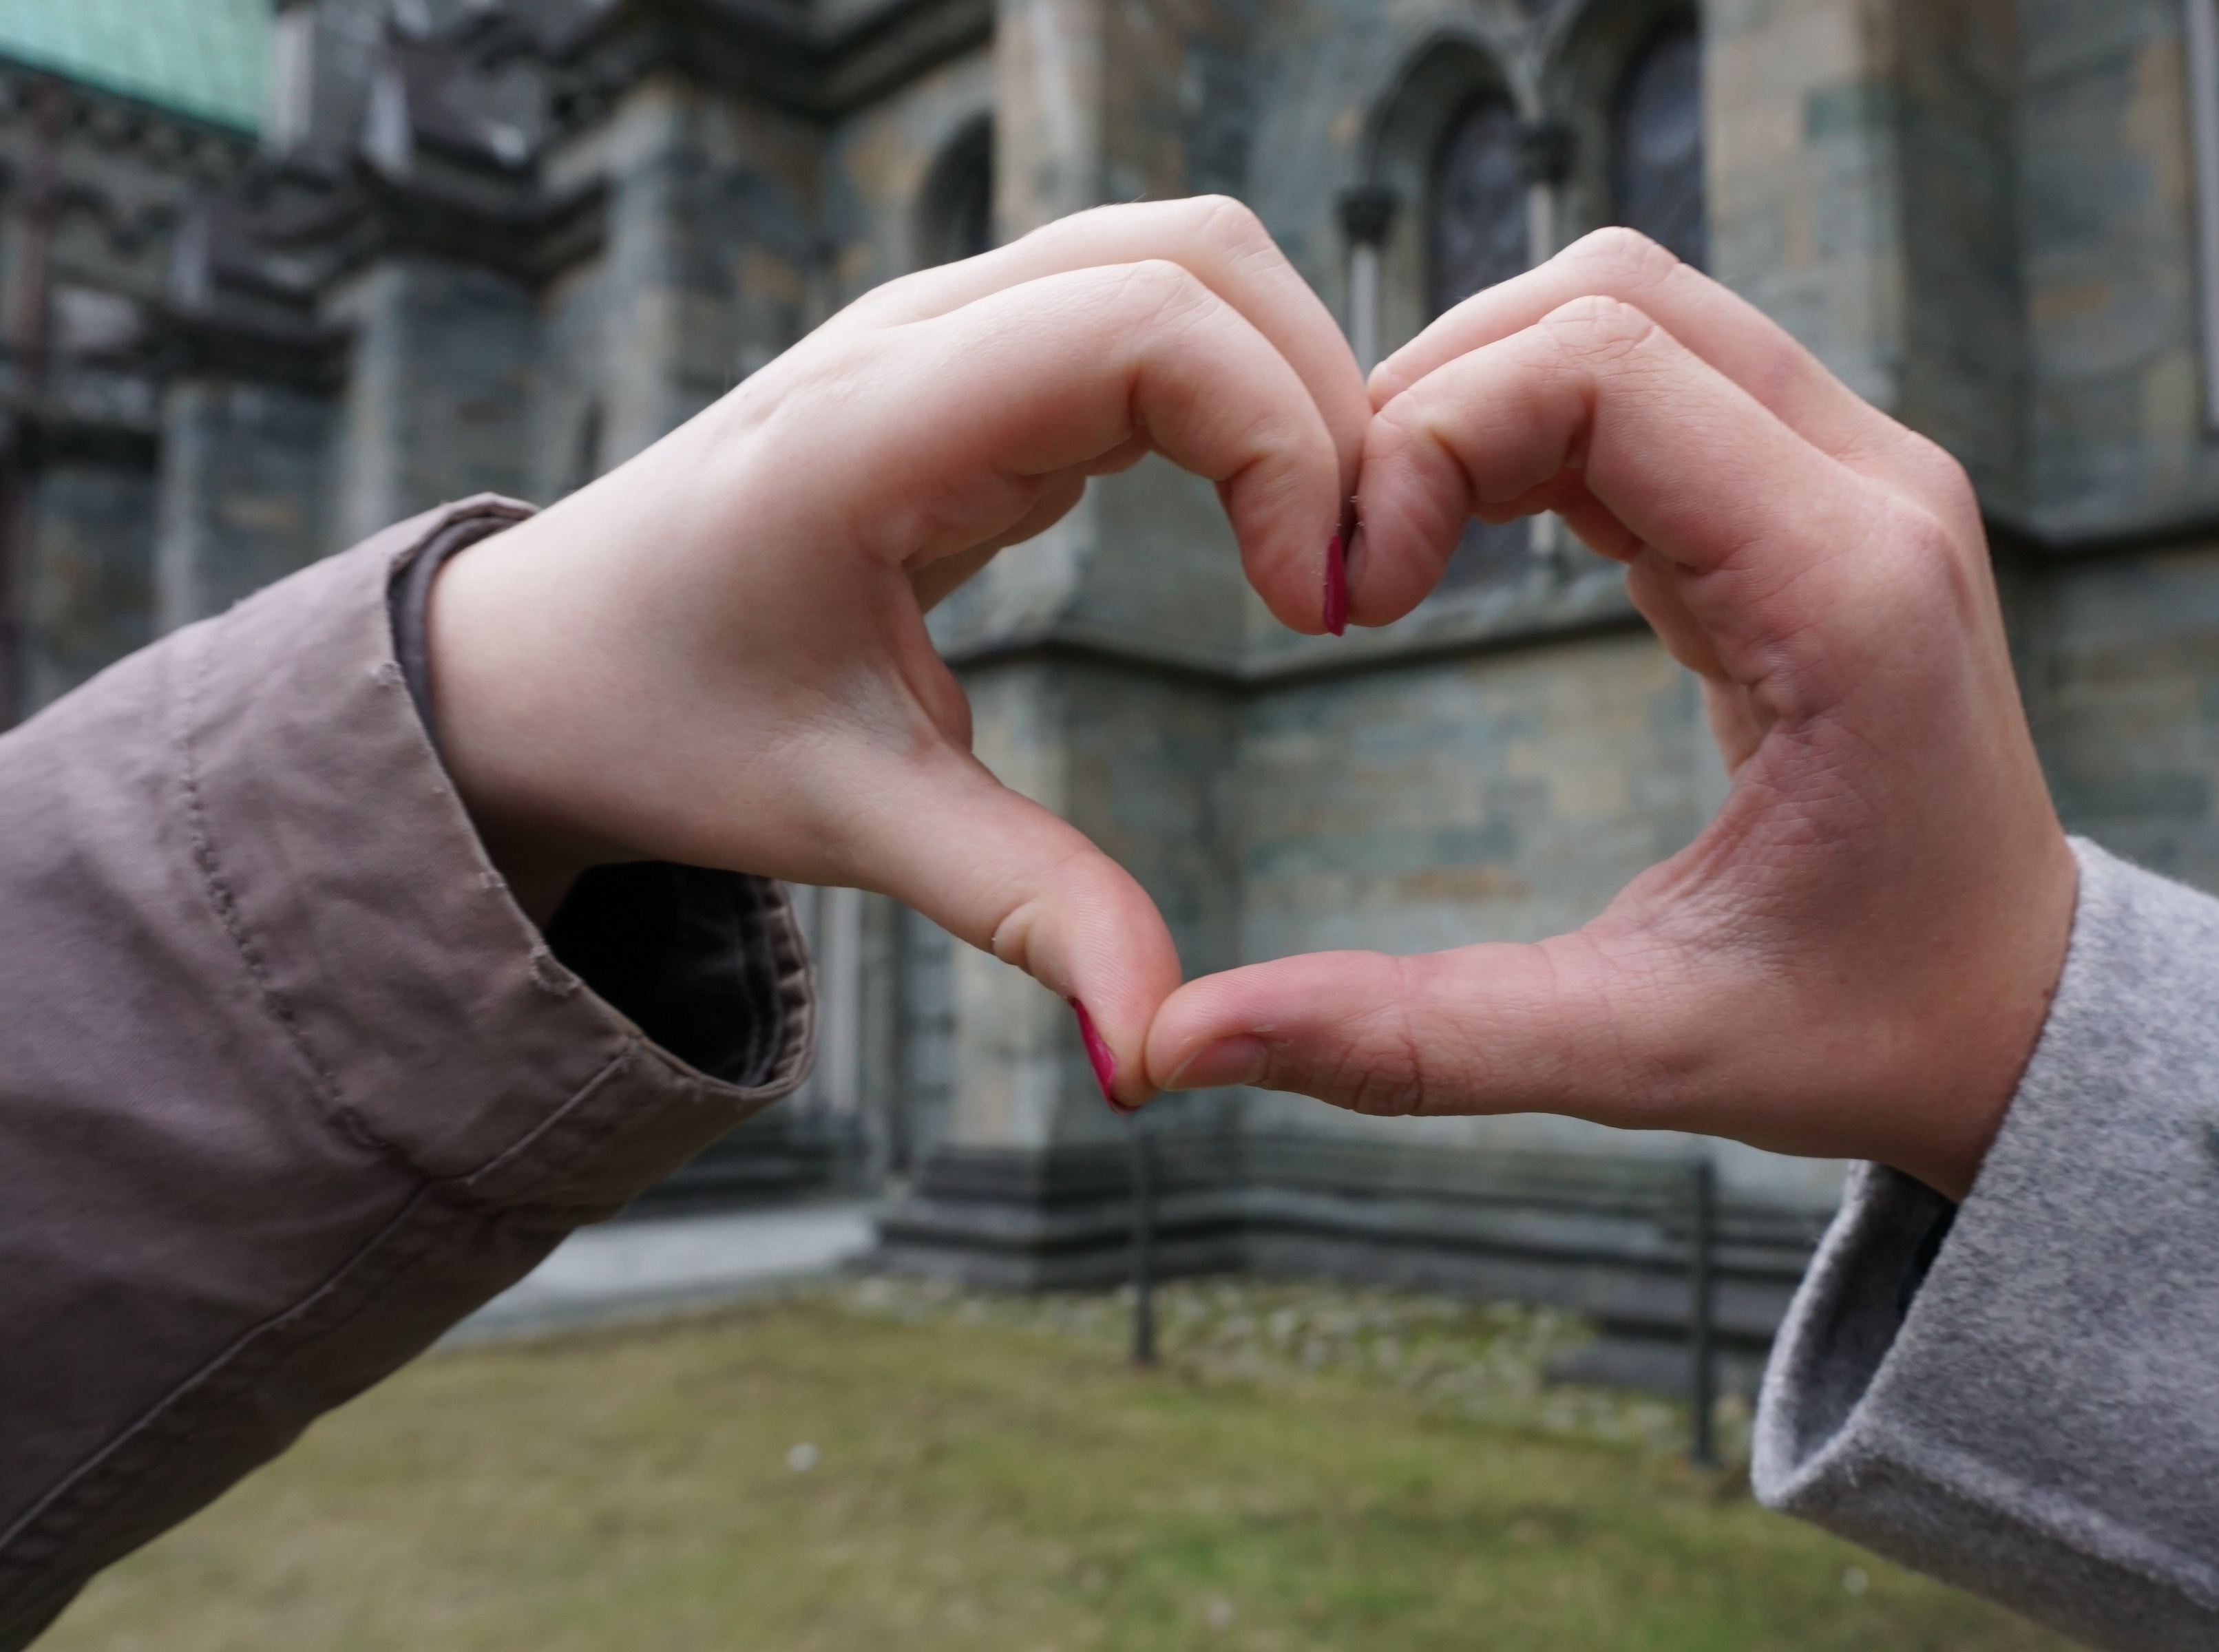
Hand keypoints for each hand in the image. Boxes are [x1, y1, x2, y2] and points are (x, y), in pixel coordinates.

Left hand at [424, 199, 1367, 1107]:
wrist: (530, 659)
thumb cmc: (662, 725)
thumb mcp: (844, 824)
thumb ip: (1025, 911)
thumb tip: (1160, 1051)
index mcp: (874, 426)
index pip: (1149, 325)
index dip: (1283, 441)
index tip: (1317, 612)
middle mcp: (913, 332)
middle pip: (1199, 254)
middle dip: (1325, 397)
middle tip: (1357, 583)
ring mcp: (943, 322)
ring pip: (1186, 257)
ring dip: (1292, 381)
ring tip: (1324, 555)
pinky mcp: (971, 351)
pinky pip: (1151, 302)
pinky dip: (1240, 386)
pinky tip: (1258, 526)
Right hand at [1141, 231, 2077, 1196]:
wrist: (2021, 1019)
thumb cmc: (1862, 1034)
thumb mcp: (1638, 1052)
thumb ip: (1411, 1039)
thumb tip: (1176, 1047)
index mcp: (1848, 593)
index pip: (1598, 366)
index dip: (1430, 438)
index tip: (1355, 600)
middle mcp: (1876, 490)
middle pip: (1610, 293)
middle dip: (1438, 392)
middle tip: (1350, 560)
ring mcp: (1865, 473)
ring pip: (1635, 308)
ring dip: (1487, 392)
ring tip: (1396, 545)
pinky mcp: (1829, 489)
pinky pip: (1665, 373)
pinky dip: (1544, 421)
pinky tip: (1471, 538)